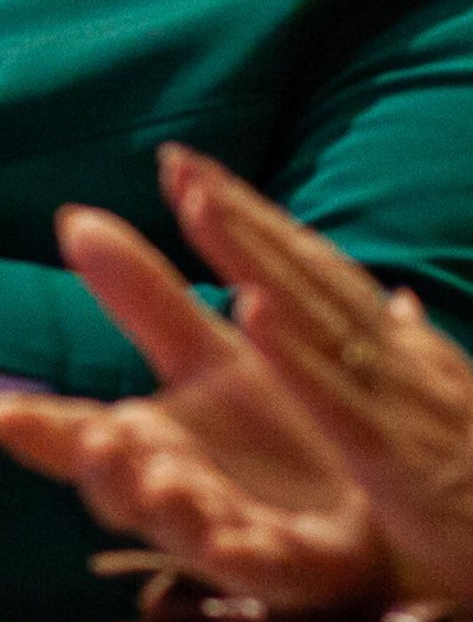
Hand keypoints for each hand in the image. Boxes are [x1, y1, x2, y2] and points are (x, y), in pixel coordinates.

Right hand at [0, 196, 390, 609]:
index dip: (38, 430)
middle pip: (119, 489)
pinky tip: (229, 544)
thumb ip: (141, 296)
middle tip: (100, 437)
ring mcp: (228, 535)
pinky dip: (241, 559)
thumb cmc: (277, 433)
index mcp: (149, 442)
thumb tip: (72, 218)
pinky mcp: (293, 569)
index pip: (76, 436)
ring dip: (167, 509)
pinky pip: (260, 570)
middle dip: (105, 468)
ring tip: (162, 482)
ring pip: (182, 531)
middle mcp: (175, 493)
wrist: (374, 500)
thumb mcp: (209, 354)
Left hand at [159, 148, 472, 600]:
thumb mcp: (458, 412)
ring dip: (259, 259)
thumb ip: (425, 356)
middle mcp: (403, 365)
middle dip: (245, 215)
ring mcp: (405, 407)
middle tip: (177, 157)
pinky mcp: (403, 464)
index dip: (260, 221)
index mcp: (407, 356)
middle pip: (312, 276)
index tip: (193, 170)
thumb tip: (405, 302)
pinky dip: (298, 355)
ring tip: (198, 204)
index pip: (322, 274)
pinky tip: (248, 313)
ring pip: (319, 318)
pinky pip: (341, 401)